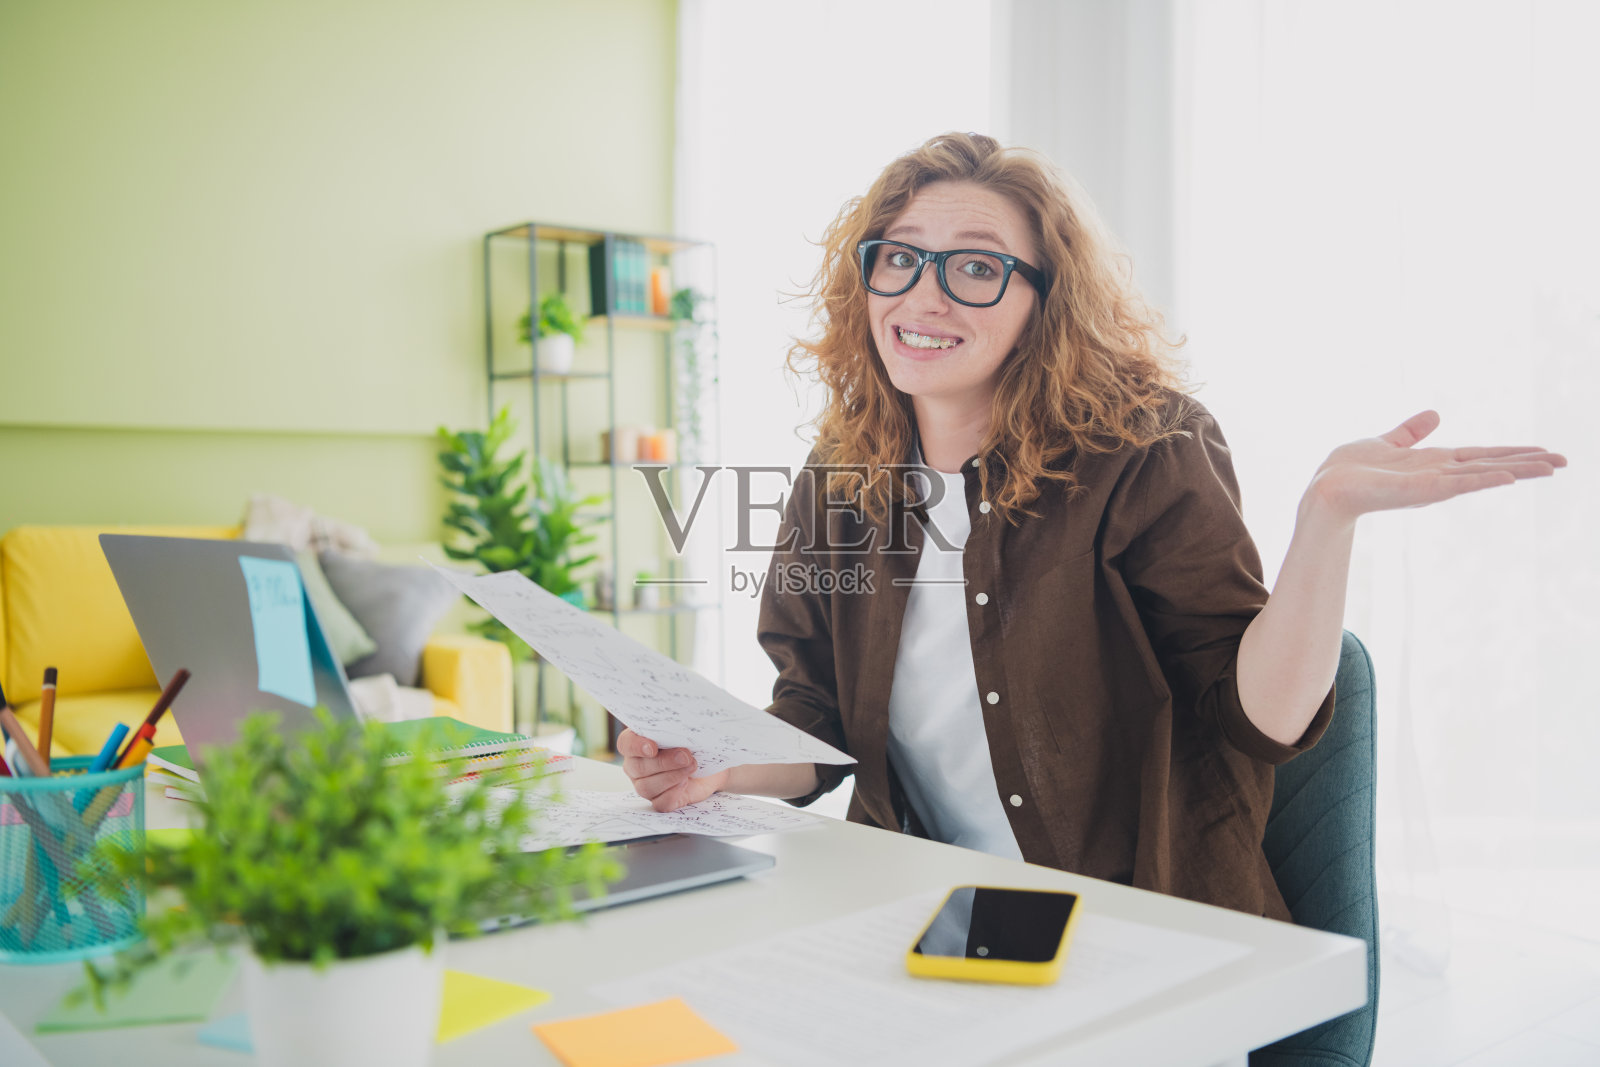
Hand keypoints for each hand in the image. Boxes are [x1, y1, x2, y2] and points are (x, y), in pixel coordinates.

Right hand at [617, 728, 730, 811]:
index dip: (636, 746)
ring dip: (671, 776)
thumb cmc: (692, 742)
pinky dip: (673, 793)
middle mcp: (636, 765)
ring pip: (646, 787)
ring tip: (691, 766)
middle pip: (638, 767)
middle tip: (685, 755)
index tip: (652, 747)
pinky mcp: (660, 800)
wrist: (709, 762)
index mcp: (636, 743)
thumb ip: (676, 727)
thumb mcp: (685, 730)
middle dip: (663, 762)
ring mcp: (646, 785)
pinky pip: (660, 803)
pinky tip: (685, 783)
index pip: (626, 744)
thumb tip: (680, 725)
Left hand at [1305, 410, 1566, 523]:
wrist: (1324, 488)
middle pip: (1491, 466)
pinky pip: (1457, 484)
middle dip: (1526, 463)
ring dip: (1516, 470)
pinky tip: (1507, 477)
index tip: (1543, 451)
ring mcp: (1432, 484)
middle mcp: (1438, 475)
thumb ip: (1411, 431)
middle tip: (1564, 461)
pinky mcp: (1420, 491)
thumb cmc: (1349, 470)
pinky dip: (1483, 480)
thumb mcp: (1386, 442)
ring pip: (1482, 475)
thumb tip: (1436, 413)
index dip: (1511, 452)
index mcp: (1433, 463)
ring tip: (1550, 467)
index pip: (1481, 455)